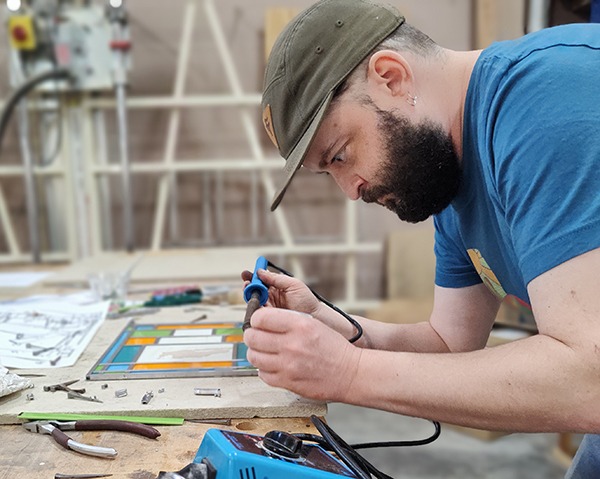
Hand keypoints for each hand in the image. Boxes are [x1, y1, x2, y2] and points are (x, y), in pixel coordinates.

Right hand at [241, 269, 321, 316]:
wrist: (314, 317)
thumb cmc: (307, 301)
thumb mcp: (293, 284)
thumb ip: (277, 278)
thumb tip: (261, 271)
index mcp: (276, 287)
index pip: (260, 280)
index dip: (253, 276)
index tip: (246, 273)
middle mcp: (271, 297)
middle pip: (254, 290)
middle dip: (249, 286)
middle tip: (248, 283)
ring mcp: (269, 308)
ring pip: (254, 301)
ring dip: (251, 296)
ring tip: (253, 292)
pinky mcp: (270, 319)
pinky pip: (259, 313)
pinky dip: (256, 309)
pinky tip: (257, 304)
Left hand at [243, 307, 361, 400]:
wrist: (350, 373)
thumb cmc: (334, 348)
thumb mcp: (313, 323)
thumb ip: (287, 320)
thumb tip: (263, 319)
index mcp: (298, 325)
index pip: (260, 318)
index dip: (255, 318)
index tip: (258, 321)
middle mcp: (291, 344)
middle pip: (252, 337)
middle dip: (251, 335)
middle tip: (256, 336)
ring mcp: (288, 365)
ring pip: (254, 357)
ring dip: (255, 352)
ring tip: (263, 351)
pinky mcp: (287, 382)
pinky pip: (262, 374)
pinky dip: (264, 369)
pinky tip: (272, 364)